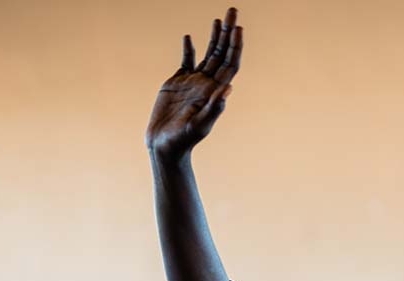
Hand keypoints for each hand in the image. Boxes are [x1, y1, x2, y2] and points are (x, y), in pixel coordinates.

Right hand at [145, 8, 242, 159]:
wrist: (165, 145)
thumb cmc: (184, 139)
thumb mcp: (200, 125)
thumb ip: (215, 108)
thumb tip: (229, 89)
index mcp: (215, 92)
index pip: (230, 64)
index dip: (235, 46)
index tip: (239, 28)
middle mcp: (208, 84)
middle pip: (222, 54)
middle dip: (229, 32)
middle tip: (233, 10)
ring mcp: (194, 82)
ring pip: (208, 54)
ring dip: (215, 37)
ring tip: (220, 19)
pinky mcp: (178, 83)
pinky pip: (186, 61)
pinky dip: (189, 48)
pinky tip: (190, 37)